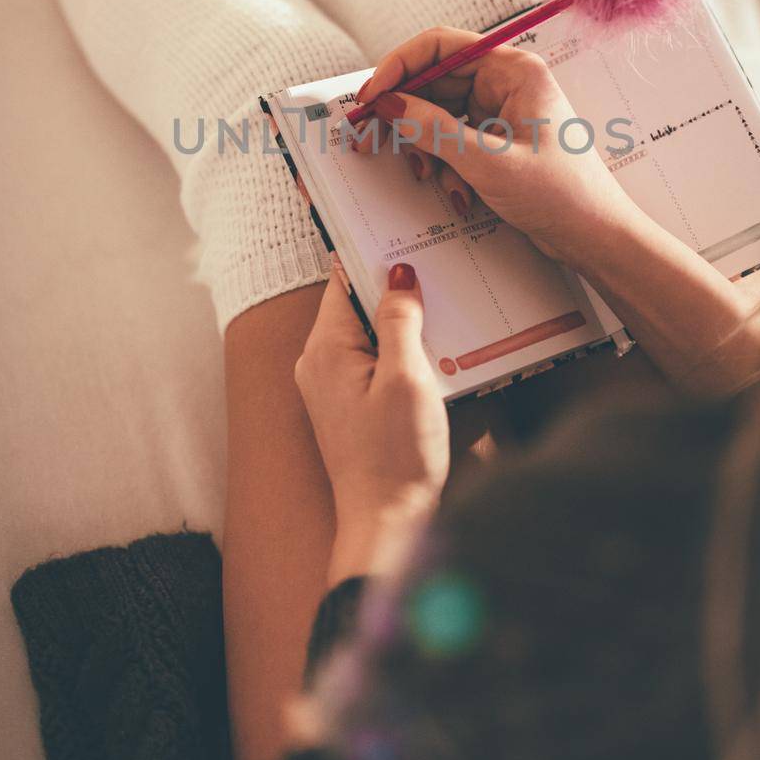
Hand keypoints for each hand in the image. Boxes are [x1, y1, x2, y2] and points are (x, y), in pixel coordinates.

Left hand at [295, 262, 448, 581]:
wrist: (386, 523)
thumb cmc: (395, 456)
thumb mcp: (407, 378)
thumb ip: (400, 320)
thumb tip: (398, 273)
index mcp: (325, 349)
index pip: (345, 281)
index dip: (375, 257)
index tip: (405, 235)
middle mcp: (318, 363)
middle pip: (356, 305)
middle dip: (394, 290)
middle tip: (437, 270)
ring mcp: (330, 386)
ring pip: (367, 333)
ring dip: (401, 323)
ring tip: (442, 309)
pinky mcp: (348, 406)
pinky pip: (372, 360)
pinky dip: (399, 351)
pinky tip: (432, 354)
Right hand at [351, 27, 640, 275]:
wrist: (595, 237)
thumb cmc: (562, 194)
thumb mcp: (487, 162)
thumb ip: (433, 129)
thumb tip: (389, 104)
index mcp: (514, 70)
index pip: (440, 46)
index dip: (398, 67)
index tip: (370, 96)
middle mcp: (507, 83)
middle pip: (434, 82)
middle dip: (406, 116)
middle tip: (371, 140)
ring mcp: (502, 112)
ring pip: (439, 115)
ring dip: (427, 149)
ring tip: (430, 178)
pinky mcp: (498, 140)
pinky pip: (453, 140)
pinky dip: (446, 165)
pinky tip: (458, 193)